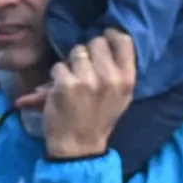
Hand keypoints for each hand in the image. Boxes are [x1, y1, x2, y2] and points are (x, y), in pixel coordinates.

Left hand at [32, 28, 138, 160]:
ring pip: (75, 52)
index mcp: (127, 79)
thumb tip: (109, 36)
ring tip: (72, 81)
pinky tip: (60, 89)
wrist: (79, 146)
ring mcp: (87, 80)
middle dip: (87, 52)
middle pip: (96, 43)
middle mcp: (110, 77)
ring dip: (70, 64)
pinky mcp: (65, 85)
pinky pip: (58, 67)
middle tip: (84, 68)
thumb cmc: (99, 119)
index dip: (110, 36)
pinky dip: (56, 76)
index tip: (102, 41)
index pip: (123, 40)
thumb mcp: (121, 96)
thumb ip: (119, 68)